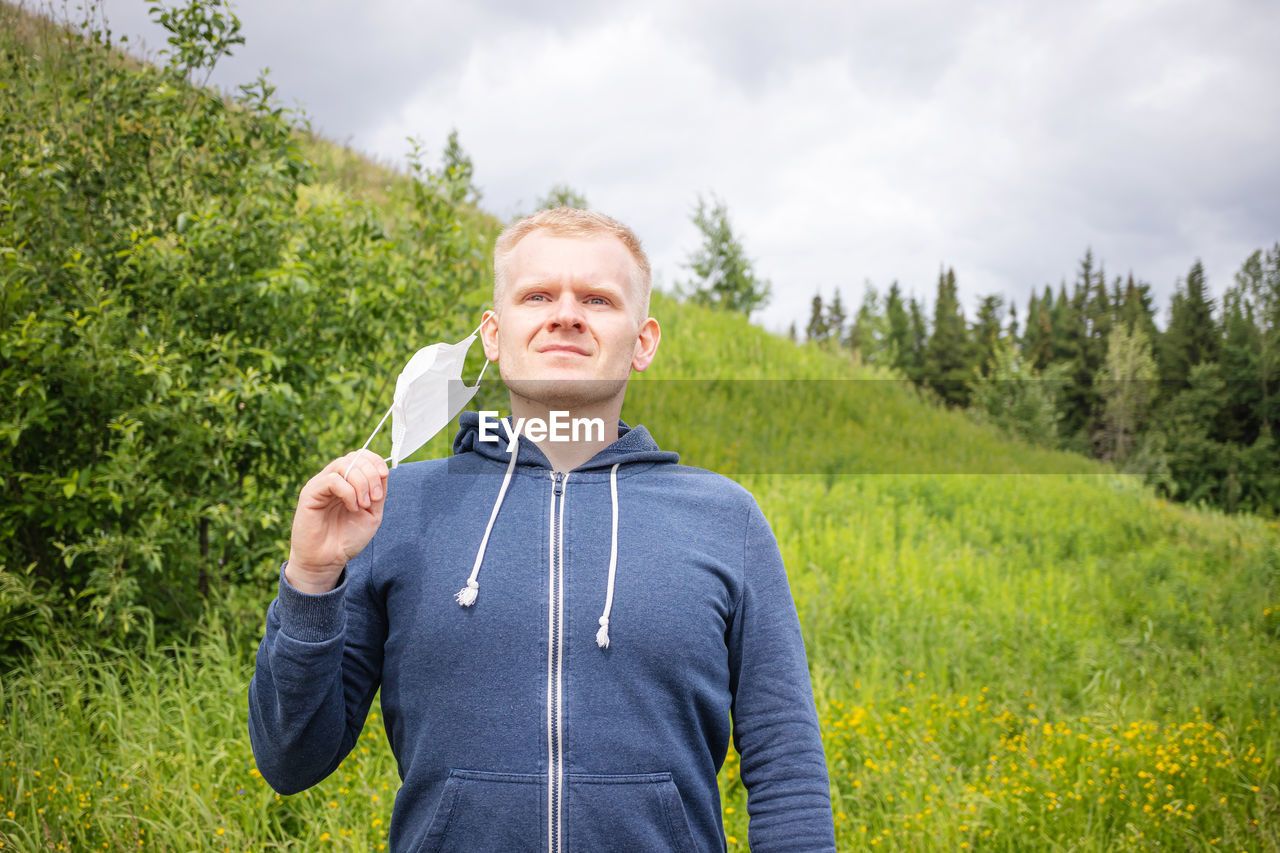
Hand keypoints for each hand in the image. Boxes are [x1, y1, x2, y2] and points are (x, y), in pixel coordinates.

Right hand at [285, 449, 388, 593]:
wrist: (328, 560)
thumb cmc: (347, 538)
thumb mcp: (372, 513)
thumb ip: (378, 491)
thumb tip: (383, 471)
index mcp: (348, 481)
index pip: (361, 456)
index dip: (375, 461)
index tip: (385, 475)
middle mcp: (334, 479)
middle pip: (354, 457)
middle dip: (371, 474)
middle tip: (375, 498)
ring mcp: (321, 484)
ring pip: (344, 464)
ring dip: (361, 483)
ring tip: (364, 505)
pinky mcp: (310, 493)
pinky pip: (333, 480)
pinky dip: (348, 492)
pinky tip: (352, 507)